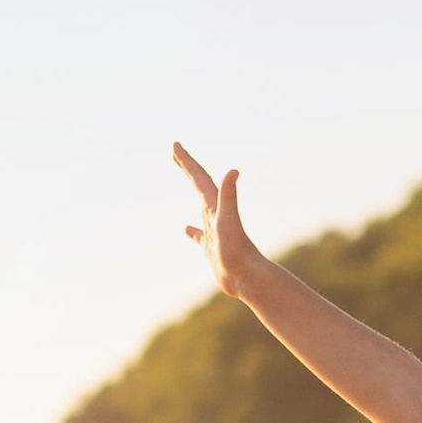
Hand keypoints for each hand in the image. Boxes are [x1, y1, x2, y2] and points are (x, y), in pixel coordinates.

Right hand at [174, 143, 260, 298]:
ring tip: (188, 181)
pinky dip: (192, 231)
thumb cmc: (237, 250)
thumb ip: (229, 195)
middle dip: (188, 168)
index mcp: (215, 206)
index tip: (175, 145)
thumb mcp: (228, 220)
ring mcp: (213, 231)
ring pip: (200, 206)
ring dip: (193, 191)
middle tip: (175, 152)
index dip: (187, 161)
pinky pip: (198, 236)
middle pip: (200, 185)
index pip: (199, 178)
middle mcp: (215, 214)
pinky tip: (187, 230)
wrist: (246, 277)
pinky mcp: (212, 247)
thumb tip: (233, 170)